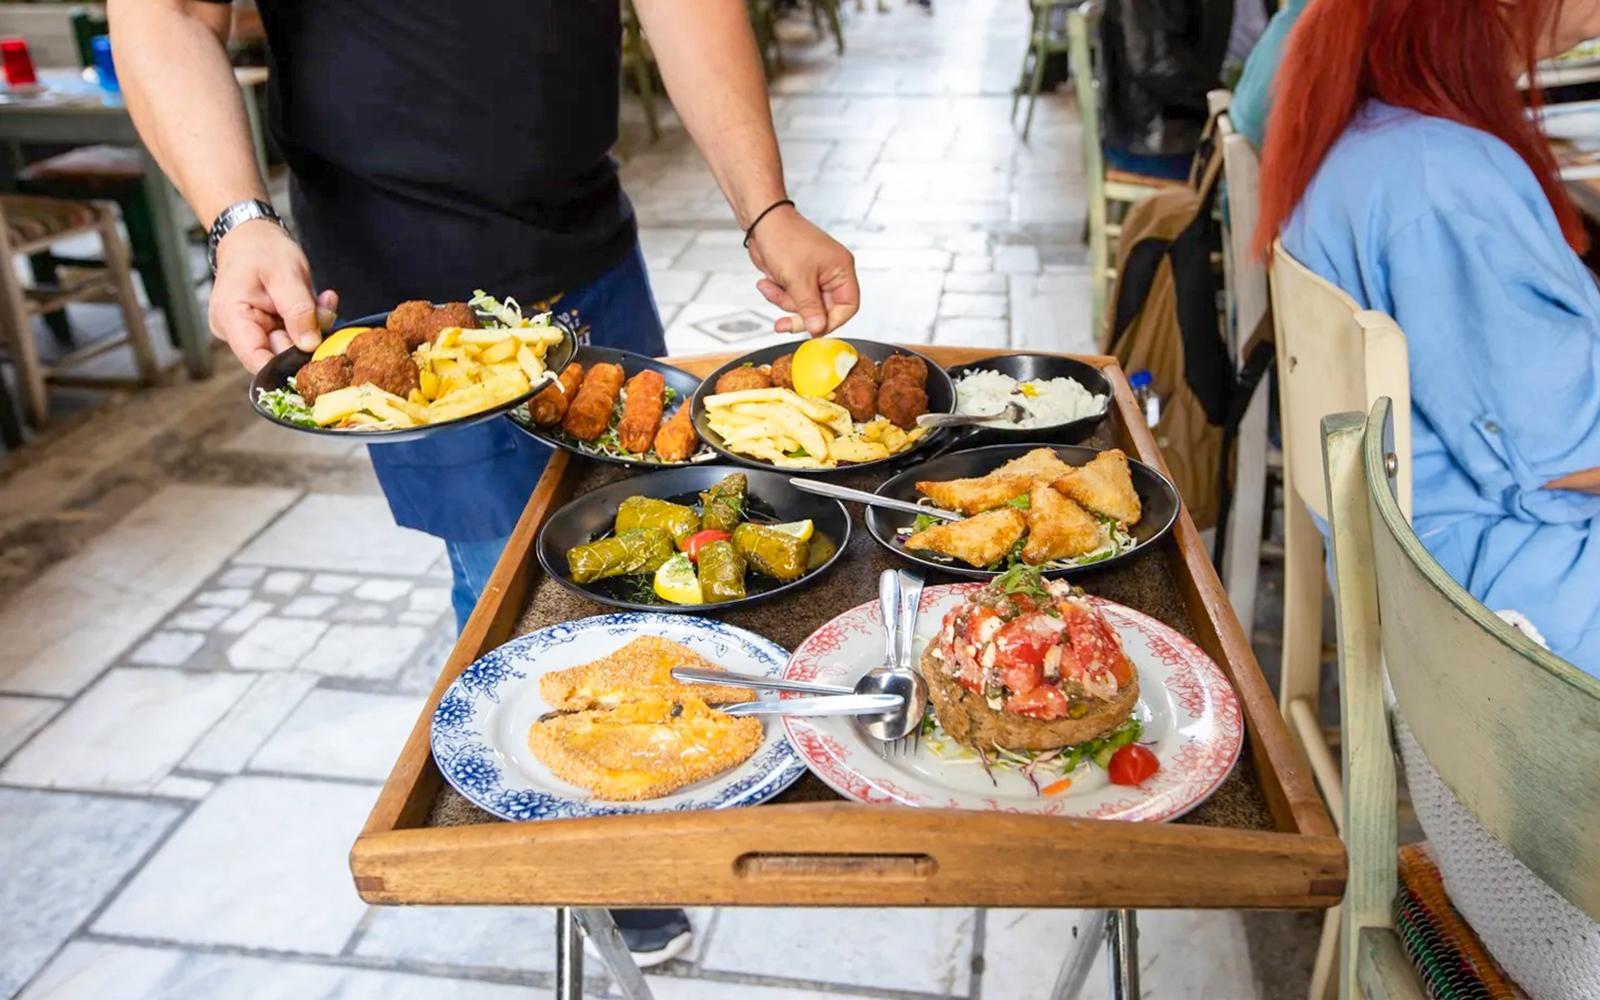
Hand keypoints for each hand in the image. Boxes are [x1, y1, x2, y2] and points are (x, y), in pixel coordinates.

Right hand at [210, 219, 337, 371]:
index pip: (256, 360)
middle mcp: (237, 331)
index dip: (286, 367)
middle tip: (324, 313)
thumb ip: (298, 310)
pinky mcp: (267, 328)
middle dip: (308, 337)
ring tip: (320, 302)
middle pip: (278, 354)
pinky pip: (295, 334)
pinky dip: (311, 321)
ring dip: (312, 326)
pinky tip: (318, 303)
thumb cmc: (261, 249)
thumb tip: (310, 345)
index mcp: (231, 318)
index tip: (316, 362)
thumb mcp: (285, 274)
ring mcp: (252, 331)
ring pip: (292, 344)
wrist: (253, 237)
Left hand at [746, 207, 858, 336]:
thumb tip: (818, 328)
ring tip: (771, 286)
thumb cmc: (783, 237)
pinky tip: (767, 283)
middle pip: (823, 311)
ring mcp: (814, 277)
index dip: (832, 321)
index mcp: (841, 269)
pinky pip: (792, 298)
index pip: (848, 306)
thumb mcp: (798, 279)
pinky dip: (778, 294)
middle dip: (799, 314)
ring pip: (804, 307)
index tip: (814, 329)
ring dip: (784, 301)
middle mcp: (831, 274)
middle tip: (783, 324)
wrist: (761, 223)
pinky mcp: (798, 278)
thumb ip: (810, 308)